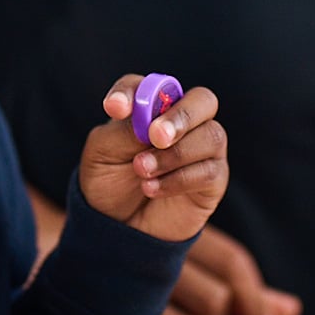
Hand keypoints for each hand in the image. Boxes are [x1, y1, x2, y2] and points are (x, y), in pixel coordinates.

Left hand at [79, 75, 227, 242]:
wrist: (119, 229)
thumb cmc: (110, 184)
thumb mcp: (101, 155)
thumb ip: (122, 132)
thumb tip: (147, 121)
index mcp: (153, 107)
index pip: (153, 85)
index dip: (135, 92)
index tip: (115, 108)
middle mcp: (183, 122)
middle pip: (203, 100)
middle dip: (181, 115)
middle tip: (154, 135)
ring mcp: (203, 149)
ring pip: (211, 135)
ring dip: (174, 154)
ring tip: (141, 171)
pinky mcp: (213, 179)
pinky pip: (210, 170)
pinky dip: (179, 179)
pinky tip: (152, 189)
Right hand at [135, 226, 302, 314]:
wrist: (79, 252)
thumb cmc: (148, 254)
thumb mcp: (195, 259)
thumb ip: (243, 288)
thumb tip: (291, 313)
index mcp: (182, 234)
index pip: (232, 264)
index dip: (256, 300)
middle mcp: (160, 260)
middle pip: (216, 306)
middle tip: (197, 311)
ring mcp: (137, 293)